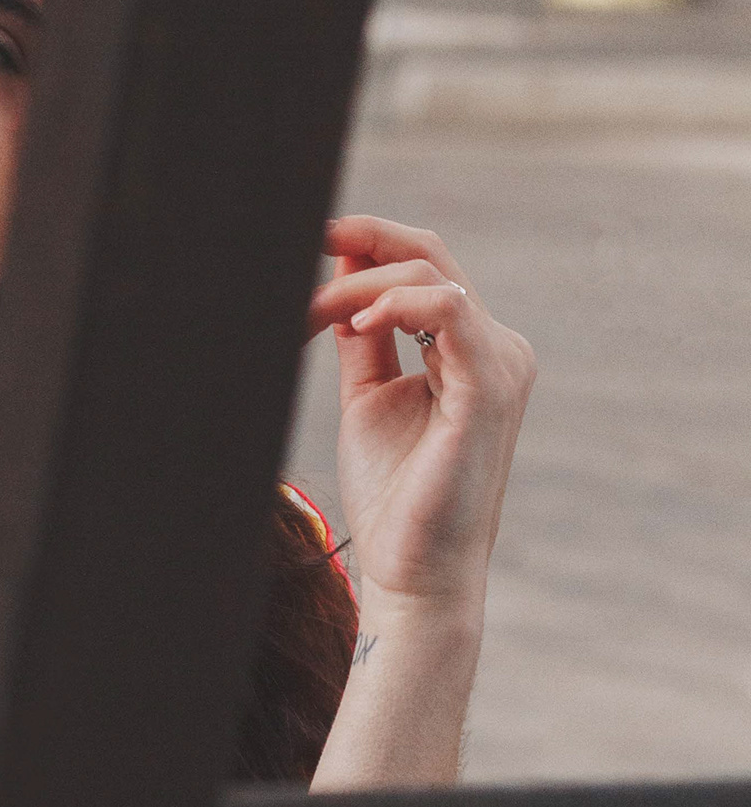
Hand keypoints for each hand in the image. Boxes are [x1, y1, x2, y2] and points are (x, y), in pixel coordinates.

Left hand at [308, 217, 534, 607]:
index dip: (370, 240)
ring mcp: (500, 364)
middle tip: (306, 243)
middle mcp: (496, 347)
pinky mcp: (490, 389)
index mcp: (470, 348)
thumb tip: (342, 269)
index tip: (312, 237)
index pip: (426, 265)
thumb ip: (364, 333)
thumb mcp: (369, 394)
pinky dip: (397, 302)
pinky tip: (358, 322)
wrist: (412, 570)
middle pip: (431, 255)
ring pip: (431, 276)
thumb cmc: (393, 492)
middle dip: (363, 241)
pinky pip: (450, 310)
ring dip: (360, 285)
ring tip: (316, 316)